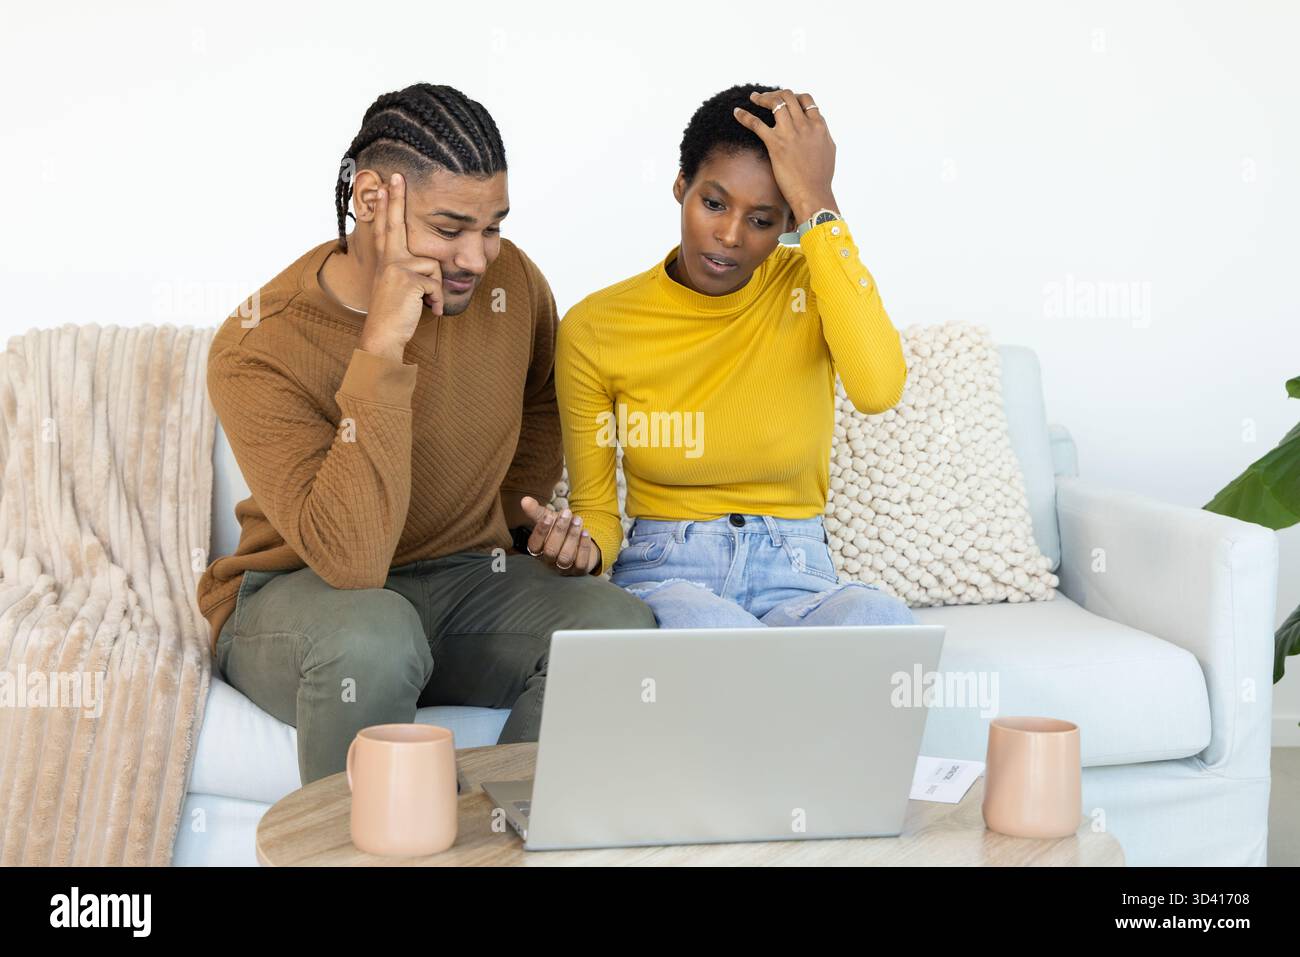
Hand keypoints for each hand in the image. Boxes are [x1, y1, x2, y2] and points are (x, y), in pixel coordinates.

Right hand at [358, 172, 442, 358]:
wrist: (384, 336)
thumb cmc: (396, 315)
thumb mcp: (402, 289)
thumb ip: (410, 273)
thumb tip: (430, 267)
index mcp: (387, 261)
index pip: (387, 229)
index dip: (386, 207)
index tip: (385, 185)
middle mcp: (389, 260)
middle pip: (395, 224)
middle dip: (396, 199)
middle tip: (396, 176)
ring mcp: (397, 268)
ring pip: (434, 267)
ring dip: (436, 290)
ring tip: (426, 304)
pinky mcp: (408, 279)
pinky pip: (436, 285)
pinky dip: (437, 301)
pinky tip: (428, 310)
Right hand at [518, 496, 600, 575]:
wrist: (579, 540)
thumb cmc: (559, 530)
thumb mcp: (548, 519)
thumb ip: (536, 511)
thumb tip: (525, 500)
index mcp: (538, 550)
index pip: (534, 545)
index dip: (541, 531)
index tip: (548, 516)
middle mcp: (549, 561)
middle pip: (551, 551)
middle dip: (559, 530)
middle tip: (567, 513)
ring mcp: (564, 568)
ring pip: (565, 557)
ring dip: (572, 537)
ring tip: (577, 520)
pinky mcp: (579, 570)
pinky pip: (580, 563)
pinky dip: (583, 547)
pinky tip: (585, 533)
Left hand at [732, 89, 837, 222]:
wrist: (813, 195)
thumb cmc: (820, 179)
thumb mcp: (828, 151)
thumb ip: (822, 135)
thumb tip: (819, 129)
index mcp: (819, 126)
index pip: (806, 101)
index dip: (794, 98)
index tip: (785, 101)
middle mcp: (805, 125)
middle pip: (789, 97)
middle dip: (776, 94)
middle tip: (766, 97)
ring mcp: (790, 132)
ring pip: (775, 103)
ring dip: (762, 98)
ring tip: (753, 98)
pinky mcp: (776, 143)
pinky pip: (756, 123)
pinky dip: (745, 115)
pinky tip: (737, 112)